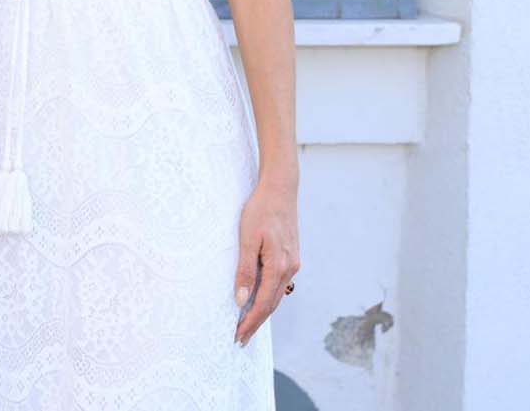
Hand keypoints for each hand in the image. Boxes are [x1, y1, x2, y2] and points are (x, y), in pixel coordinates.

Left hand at [233, 178, 298, 345]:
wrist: (280, 189)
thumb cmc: (260, 210)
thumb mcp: (247, 238)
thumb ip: (245, 270)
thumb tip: (241, 299)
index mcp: (279, 266)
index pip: (262, 304)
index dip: (249, 322)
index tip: (237, 336)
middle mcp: (289, 268)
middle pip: (271, 304)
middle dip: (255, 322)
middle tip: (240, 339)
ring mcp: (292, 263)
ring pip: (276, 295)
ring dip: (262, 311)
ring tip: (247, 324)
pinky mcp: (291, 256)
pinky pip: (279, 283)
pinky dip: (269, 296)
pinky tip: (259, 299)